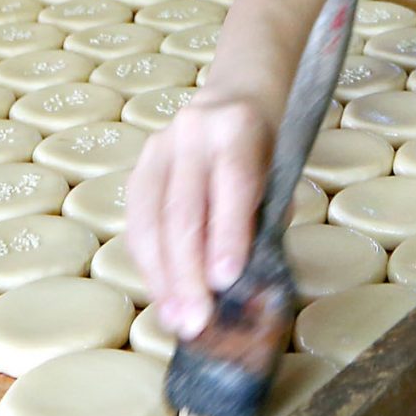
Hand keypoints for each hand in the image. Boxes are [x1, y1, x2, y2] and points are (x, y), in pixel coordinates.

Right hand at [122, 89, 275, 337]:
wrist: (237, 95)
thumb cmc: (266, 147)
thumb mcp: (279, 175)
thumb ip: (264, 221)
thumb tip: (248, 285)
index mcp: (237, 128)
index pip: (232, 185)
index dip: (227, 235)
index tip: (225, 281)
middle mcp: (192, 132)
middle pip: (183, 210)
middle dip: (188, 273)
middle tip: (197, 319)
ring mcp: (159, 147)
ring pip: (151, 220)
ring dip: (162, 277)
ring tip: (175, 318)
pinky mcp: (139, 166)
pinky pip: (136, 222)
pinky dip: (148, 263)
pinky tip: (161, 294)